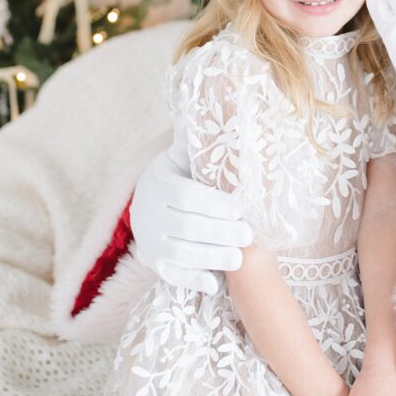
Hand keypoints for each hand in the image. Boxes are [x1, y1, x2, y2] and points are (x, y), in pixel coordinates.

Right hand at [131, 145, 252, 293]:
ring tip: (239, 258)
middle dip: (219, 232)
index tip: (239, 207)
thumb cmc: (176, 176)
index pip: (185, 197)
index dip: (212, 203)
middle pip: (186, 227)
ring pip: (179, 254)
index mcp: (159, 186)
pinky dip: (193, 281)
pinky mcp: (155, 264)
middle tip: (249, 234)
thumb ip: (190, 139)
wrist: (146, 206)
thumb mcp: (179, 156)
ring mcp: (150, 242)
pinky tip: (215, 284)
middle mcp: (149, 216)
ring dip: (210, 258)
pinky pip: (172, 276)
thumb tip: (194, 112)